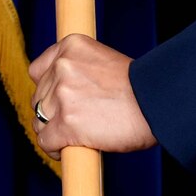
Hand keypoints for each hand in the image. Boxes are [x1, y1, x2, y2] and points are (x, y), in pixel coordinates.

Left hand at [29, 35, 155, 156]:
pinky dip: (54, 149)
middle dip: (52, 112)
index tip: (59, 100)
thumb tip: (60, 93)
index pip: (38, 70)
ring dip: (53, 132)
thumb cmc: (139, 89)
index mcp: (71, 46)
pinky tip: (68, 149)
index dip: (47, 89)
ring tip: (73, 137)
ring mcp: (62, 95)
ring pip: (39, 121)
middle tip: (75, 122)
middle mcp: (63, 66)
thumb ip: (79, 71)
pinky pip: (45, 141)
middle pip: (38, 98)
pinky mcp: (66, 123)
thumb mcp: (104, 63)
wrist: (157, 104)